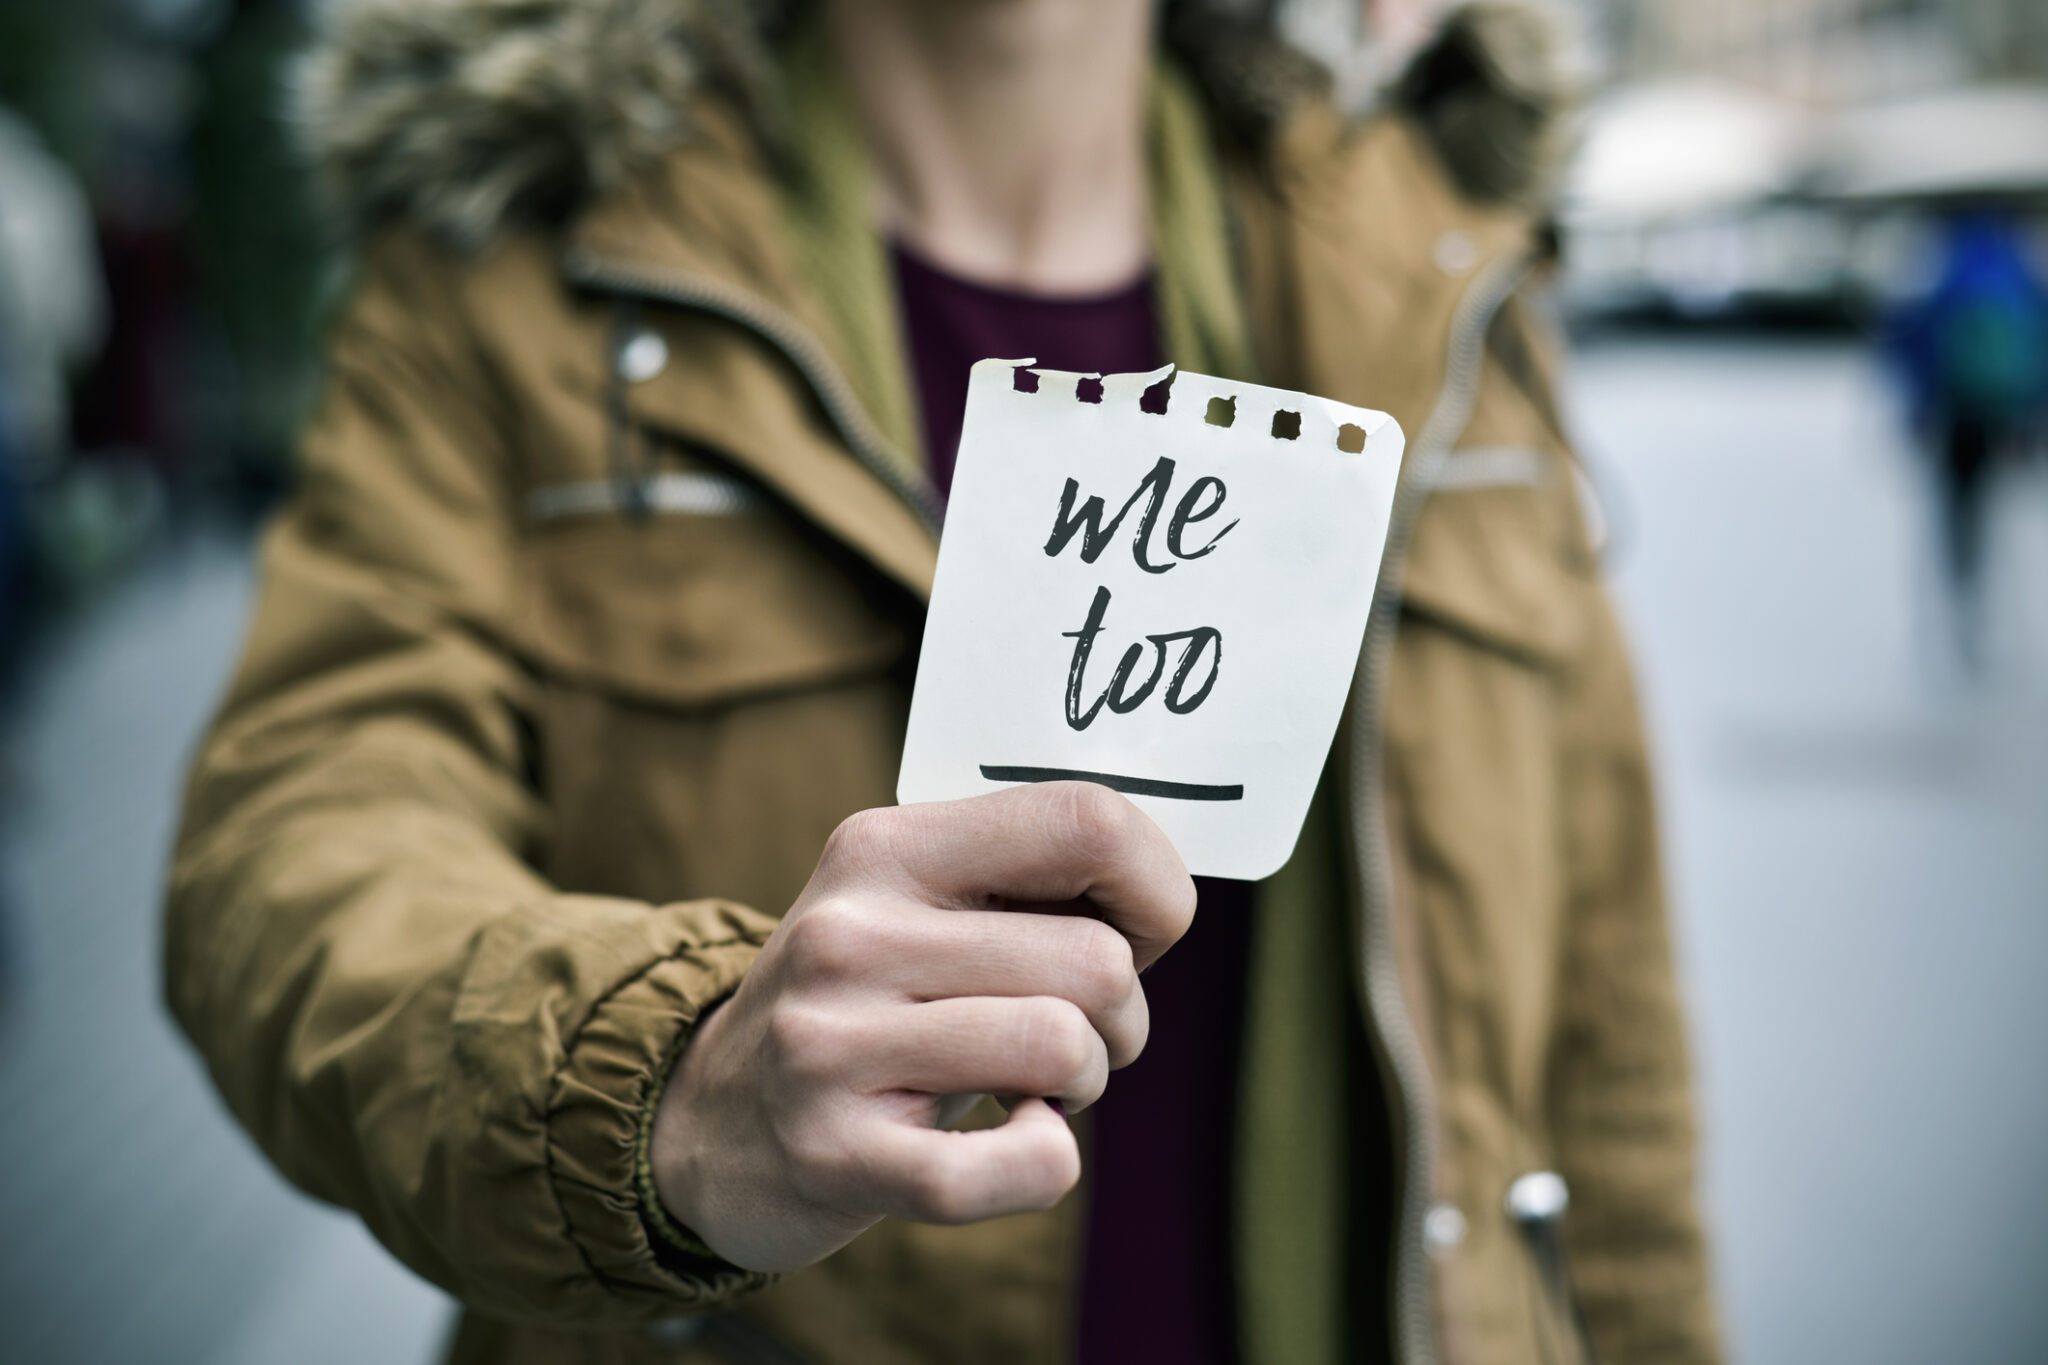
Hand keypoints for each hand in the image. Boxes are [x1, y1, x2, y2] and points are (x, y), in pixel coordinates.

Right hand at [648, 781, 1195, 1272]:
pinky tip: (1011, 1141)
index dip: (1155, 886)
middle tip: (1072, 1035)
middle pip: (1096, 959)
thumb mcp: (914, 906)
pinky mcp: (839, 1156)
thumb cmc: (867, 1005)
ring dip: (1084, 1082)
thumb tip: (1169, 894)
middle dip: (1122, 1015)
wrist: (711, 1123)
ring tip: (1031, 1086)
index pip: (1085, 820)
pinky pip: (1022, 1163)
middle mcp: (851, 933)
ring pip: (1065, 1046)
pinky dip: (1047, 1162)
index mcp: (886, 847)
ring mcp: (835, 1044)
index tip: (1139, 934)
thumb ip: (1026, 881)